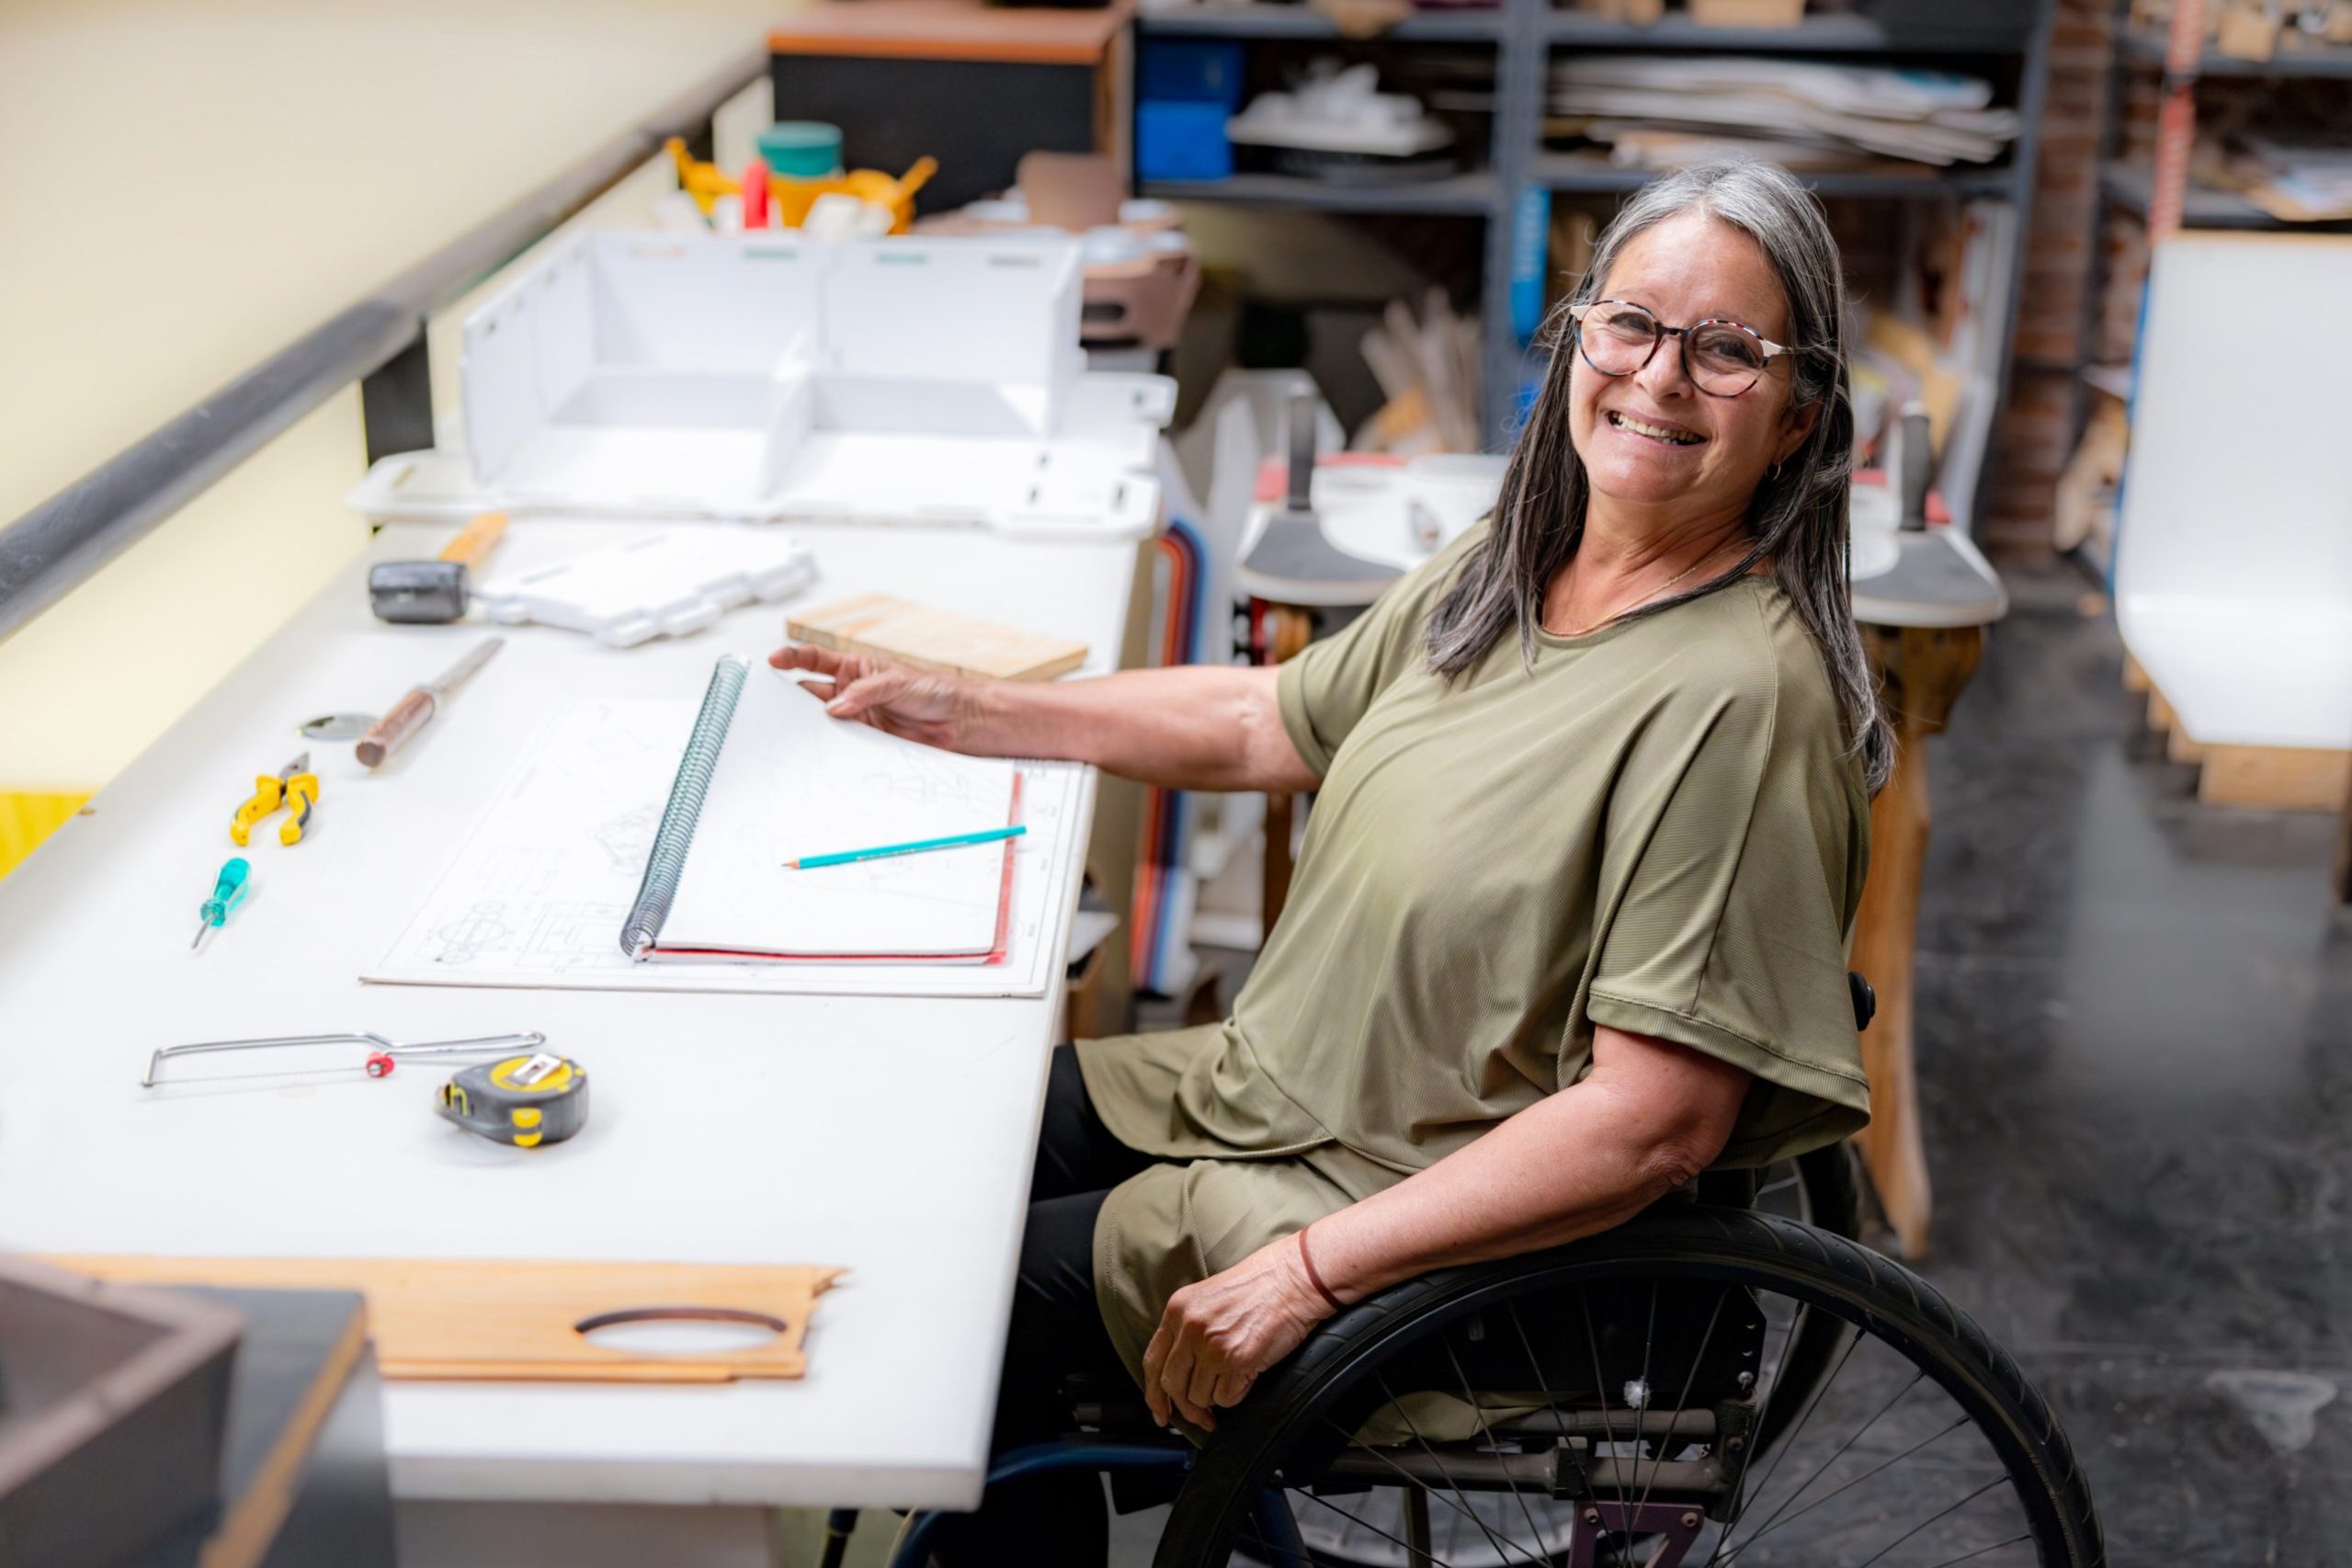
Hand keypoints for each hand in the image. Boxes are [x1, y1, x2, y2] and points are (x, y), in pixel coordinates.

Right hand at [767, 644, 980, 749]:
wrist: (959, 721)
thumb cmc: (933, 691)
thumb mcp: (896, 682)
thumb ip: (864, 693)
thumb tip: (834, 707)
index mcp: (855, 668)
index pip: (815, 659)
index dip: (793, 658)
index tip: (775, 661)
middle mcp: (851, 692)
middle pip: (810, 693)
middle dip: (793, 698)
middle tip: (777, 706)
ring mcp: (856, 717)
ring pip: (822, 721)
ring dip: (809, 726)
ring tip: (794, 731)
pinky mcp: (865, 740)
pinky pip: (840, 743)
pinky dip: (830, 747)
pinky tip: (821, 749)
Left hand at [1141, 1234, 1335, 1431]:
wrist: (1293, 1279)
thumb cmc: (1258, 1288)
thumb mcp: (1207, 1299)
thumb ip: (1187, 1330)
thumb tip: (1179, 1373)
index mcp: (1178, 1309)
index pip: (1152, 1361)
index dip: (1154, 1394)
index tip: (1161, 1413)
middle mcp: (1190, 1327)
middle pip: (1172, 1385)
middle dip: (1187, 1407)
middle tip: (1202, 1416)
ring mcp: (1213, 1345)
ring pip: (1200, 1396)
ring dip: (1217, 1397)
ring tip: (1235, 1377)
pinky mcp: (1238, 1360)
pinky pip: (1227, 1398)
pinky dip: (1238, 1394)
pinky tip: (1248, 1376)